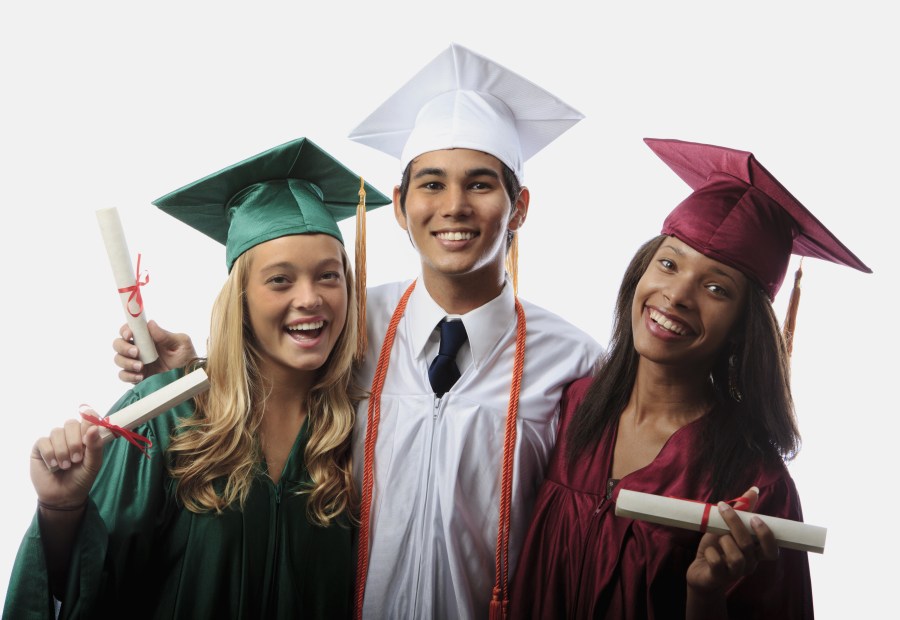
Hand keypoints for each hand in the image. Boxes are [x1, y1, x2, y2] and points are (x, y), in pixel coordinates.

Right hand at [30, 414, 103, 511]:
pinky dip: (49, 454)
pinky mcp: (40, 448)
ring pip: (57, 432)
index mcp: (86, 435)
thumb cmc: (81, 479)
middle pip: (71, 423)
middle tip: (76, 459)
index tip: (88, 435)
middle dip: (74, 442)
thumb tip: (93, 428)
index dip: (88, 422)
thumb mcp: (93, 464)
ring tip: (65, 466)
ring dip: (62, 451)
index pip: (88, 418)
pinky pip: (43, 441)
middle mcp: (70, 435)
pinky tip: (53, 465)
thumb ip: (95, 446)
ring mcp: (55, 440)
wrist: (63, 497)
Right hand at [113, 320, 196, 383]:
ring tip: (141, 367)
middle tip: (136, 352)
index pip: (130, 329)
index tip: (130, 334)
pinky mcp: (136, 377)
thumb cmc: (187, 358)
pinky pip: (123, 375)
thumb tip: (150, 323)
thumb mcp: (181, 344)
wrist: (190, 379)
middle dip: (123, 346)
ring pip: (118, 359)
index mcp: (149, 338)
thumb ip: (166, 335)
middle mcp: (140, 349)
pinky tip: (140, 377)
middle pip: (118, 343)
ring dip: (126, 362)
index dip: (126, 329)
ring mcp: (136, 363)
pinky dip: (128, 375)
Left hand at [685, 486, 778, 612]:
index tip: (754, 518)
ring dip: (724, 541)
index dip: (766, 535)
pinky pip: (717, 563)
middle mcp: (749, 564)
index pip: (772, 549)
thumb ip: (742, 511)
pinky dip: (711, 553)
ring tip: (717, 537)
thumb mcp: (727, 527)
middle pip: (749, 545)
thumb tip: (754, 490)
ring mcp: (735, 573)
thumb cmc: (717, 547)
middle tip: (724, 508)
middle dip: (735, 524)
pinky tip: (708, 552)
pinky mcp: (718, 577)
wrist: (700, 571)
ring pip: (736, 557)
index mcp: (754, 553)